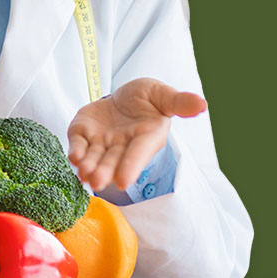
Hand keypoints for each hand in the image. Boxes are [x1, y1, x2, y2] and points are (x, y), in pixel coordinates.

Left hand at [67, 77, 206, 191]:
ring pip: (94, 157)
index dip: (131, 165)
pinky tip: (74, 156)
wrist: (124, 97)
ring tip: (84, 173)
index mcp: (145, 138)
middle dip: (105, 171)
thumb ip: (179, 102)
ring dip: (88, 166)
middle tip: (96, 181)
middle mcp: (123, 145)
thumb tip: (202, 104)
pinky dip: (76, 150)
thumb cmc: (148, 98)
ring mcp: (102, 142)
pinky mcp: (84, 134)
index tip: (123, 180)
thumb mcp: (164, 95)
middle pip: (113, 161)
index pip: (138, 153)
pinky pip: (79, 144)